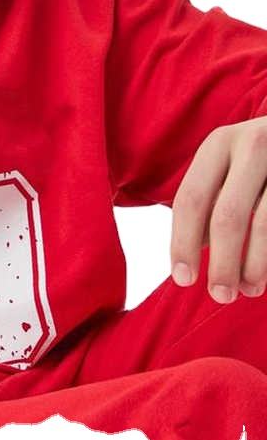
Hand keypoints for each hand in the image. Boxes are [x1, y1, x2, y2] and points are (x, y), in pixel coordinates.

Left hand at [170, 117, 266, 302]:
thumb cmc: (257, 161)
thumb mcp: (227, 169)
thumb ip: (207, 203)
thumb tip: (189, 255)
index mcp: (219, 144)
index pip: (191, 200)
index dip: (182, 243)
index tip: (182, 279)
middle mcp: (253, 144)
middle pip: (227, 215)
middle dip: (221, 262)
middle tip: (220, 296)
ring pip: (265, 223)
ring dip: (255, 265)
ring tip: (248, 290)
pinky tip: (266, 273)